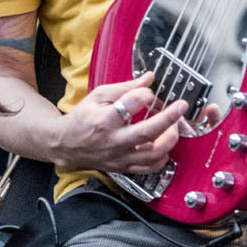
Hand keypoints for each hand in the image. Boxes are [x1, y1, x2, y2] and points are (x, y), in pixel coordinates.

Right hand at [53, 72, 188, 175]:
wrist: (66, 144)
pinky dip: (162, 158)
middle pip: (148, 132)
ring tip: (174, 127)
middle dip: (169, 117)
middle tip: (181, 107)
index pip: (133, 102)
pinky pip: (149, 167)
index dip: (145, 93)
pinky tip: (163, 145)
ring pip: (153, 153)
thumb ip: (125, 87)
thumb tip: (148, 79)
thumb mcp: (98, 96)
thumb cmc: (82, 118)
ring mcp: (120, 157)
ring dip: (169, 139)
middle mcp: (113, 140)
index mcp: (104, 120)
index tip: (148, 91)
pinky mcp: (123, 167)